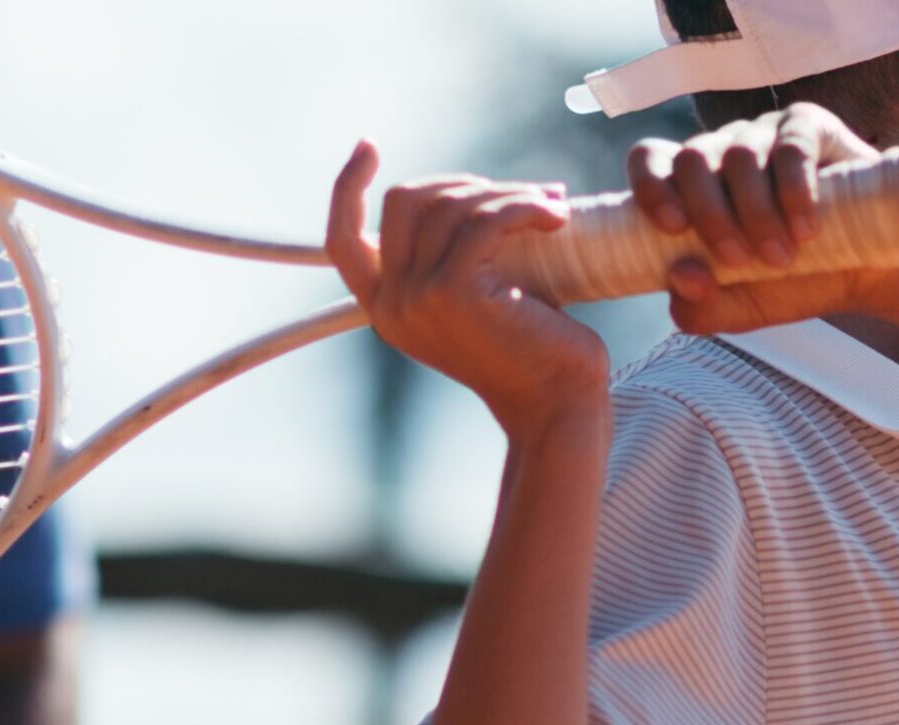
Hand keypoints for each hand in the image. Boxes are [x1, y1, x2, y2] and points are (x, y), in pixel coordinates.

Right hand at [326, 142, 610, 443]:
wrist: (557, 405)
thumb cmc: (532, 348)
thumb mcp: (476, 296)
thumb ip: (452, 254)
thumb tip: (470, 187)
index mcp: (386, 308)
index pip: (342, 239)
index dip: (347, 187)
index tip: (368, 146)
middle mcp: (391, 305)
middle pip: (406, 201)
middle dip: (468, 184)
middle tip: (524, 196)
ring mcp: (417, 298)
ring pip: (453, 205)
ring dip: (509, 194)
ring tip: (552, 206)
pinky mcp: (455, 292)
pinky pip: (487, 220)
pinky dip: (526, 207)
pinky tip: (557, 216)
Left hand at [627, 104, 898, 335]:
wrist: (864, 274)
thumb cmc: (791, 284)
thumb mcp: (738, 309)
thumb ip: (698, 308)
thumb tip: (680, 276)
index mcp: (691, 187)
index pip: (649, 159)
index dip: (651, 187)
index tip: (670, 228)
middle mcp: (722, 151)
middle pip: (691, 159)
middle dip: (710, 215)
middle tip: (738, 260)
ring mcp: (764, 134)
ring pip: (739, 155)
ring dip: (756, 213)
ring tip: (782, 258)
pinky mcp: (809, 127)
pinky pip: (791, 147)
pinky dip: (795, 191)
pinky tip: (807, 228)